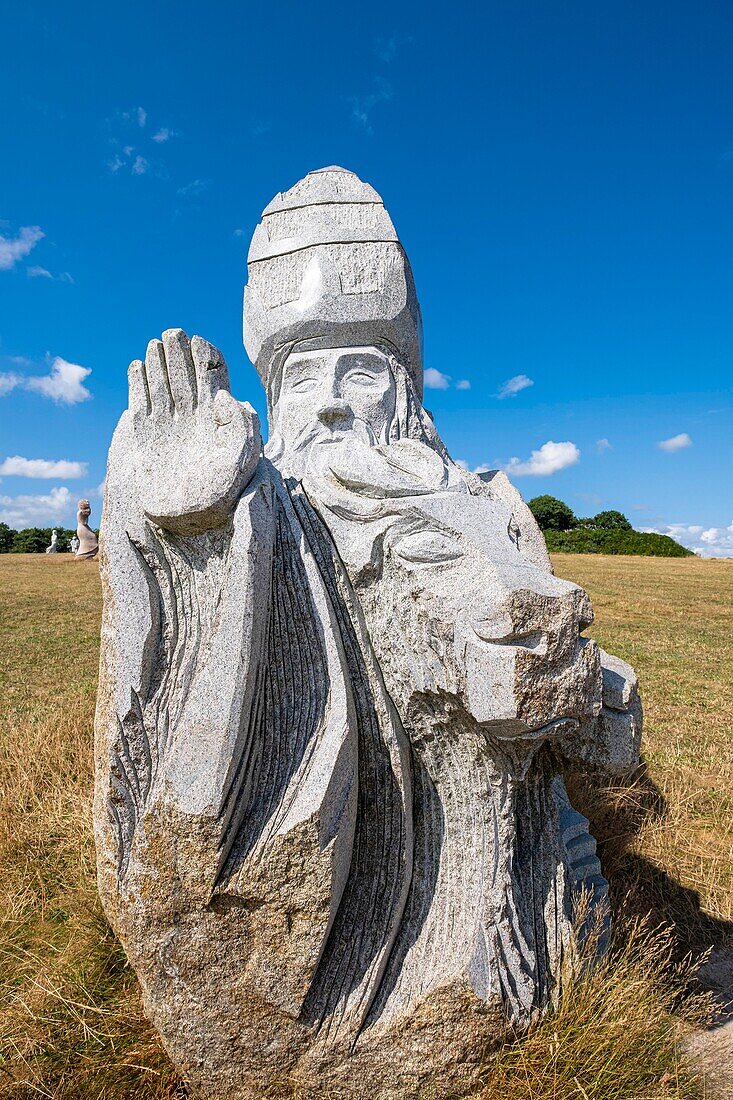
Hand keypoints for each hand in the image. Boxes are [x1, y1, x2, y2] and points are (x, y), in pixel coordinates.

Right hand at [128, 329, 260, 534]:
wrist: (190, 518)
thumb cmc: (223, 490)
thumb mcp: (242, 456)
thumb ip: (240, 424)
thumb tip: (223, 394)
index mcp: (217, 418)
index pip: (212, 378)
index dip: (206, 358)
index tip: (199, 341)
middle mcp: (193, 418)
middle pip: (185, 376)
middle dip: (180, 353)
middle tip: (174, 332)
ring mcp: (169, 425)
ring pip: (163, 385)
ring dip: (158, 364)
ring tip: (155, 343)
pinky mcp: (146, 436)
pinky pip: (141, 404)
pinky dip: (136, 385)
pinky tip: (135, 365)